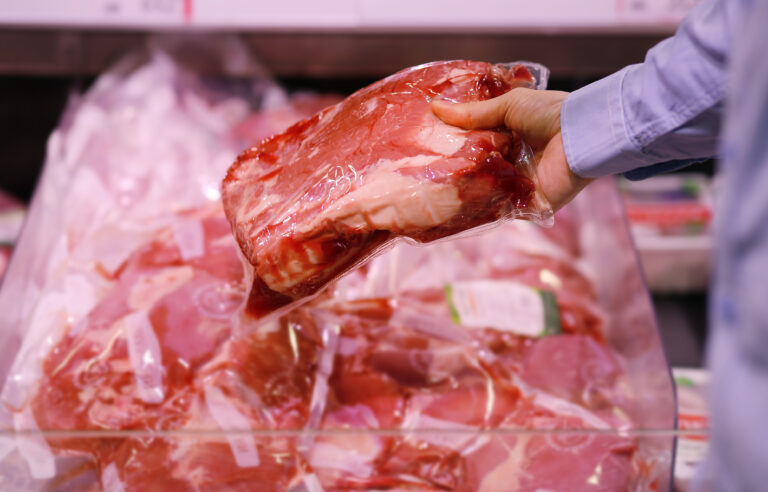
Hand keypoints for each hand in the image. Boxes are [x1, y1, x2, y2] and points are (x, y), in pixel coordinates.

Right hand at [432, 88, 591, 210]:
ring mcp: (520, 187)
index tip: (431, 148)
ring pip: (486, 194)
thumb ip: (472, 113)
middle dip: (458, 172)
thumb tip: (435, 108)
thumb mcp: (507, 105)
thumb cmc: (550, 113)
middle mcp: (514, 163)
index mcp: (511, 139)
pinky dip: (484, 209)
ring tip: (436, 190)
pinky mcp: (528, 206)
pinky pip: (501, 211)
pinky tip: (459, 206)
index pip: (478, 147)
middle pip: (479, 172)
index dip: (457, 148)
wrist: (580, 134)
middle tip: (428, 173)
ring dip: (467, 192)